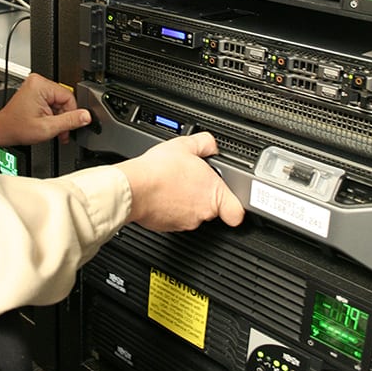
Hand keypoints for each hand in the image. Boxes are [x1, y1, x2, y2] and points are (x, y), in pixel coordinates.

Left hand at [0, 73, 90, 146]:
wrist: (2, 130)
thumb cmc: (17, 128)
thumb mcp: (48, 127)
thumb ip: (70, 121)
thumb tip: (86, 116)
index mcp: (40, 85)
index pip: (69, 97)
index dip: (70, 114)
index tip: (67, 127)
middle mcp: (38, 81)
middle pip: (64, 99)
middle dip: (63, 117)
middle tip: (59, 130)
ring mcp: (36, 85)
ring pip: (59, 101)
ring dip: (58, 116)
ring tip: (49, 127)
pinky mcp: (35, 91)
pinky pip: (52, 101)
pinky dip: (52, 113)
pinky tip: (46, 121)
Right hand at [116, 132, 243, 232]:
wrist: (134, 187)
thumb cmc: (159, 170)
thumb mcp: (186, 145)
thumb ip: (205, 143)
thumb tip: (211, 144)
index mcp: (213, 193)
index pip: (237, 212)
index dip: (236, 205)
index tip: (231, 199)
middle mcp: (202, 212)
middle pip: (212, 208)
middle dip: (203, 193)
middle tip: (191, 178)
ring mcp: (185, 222)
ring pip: (192, 213)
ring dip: (186, 200)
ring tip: (174, 183)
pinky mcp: (168, 227)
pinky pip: (174, 217)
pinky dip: (171, 207)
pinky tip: (163, 192)